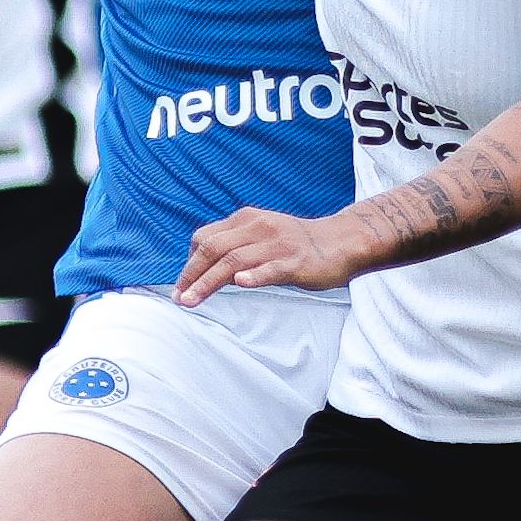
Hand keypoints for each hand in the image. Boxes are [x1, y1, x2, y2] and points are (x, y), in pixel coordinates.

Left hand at [173, 206, 364, 306]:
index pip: (206, 238)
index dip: (189, 263)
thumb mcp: (261, 236)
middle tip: (179, 299)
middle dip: (192, 275)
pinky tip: (241, 283)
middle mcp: (259, 227)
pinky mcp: (295, 261)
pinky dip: (254, 275)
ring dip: (209, 282)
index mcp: (247, 220)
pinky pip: (271, 268)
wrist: (341, 241)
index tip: (182, 287)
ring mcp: (277, 244)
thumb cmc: (296, 244)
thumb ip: (234, 246)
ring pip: (235, 260)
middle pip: (214, 248)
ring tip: (192, 300)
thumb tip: (201, 268)